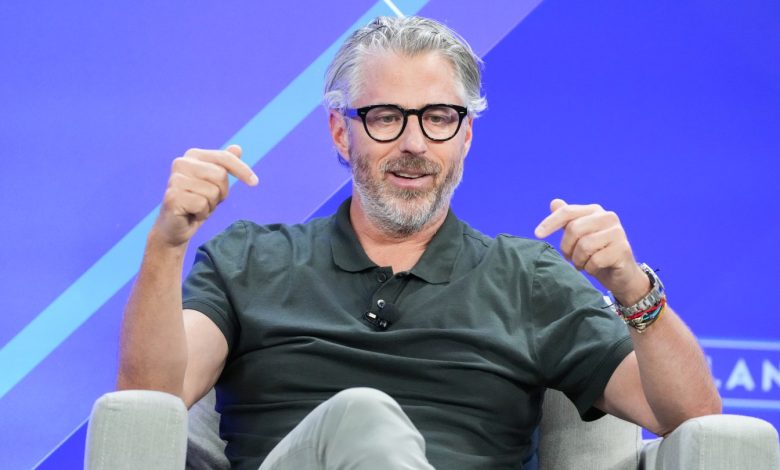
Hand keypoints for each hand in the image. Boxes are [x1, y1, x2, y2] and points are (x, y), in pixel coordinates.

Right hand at [152, 145, 257, 247]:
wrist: (176, 226)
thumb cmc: (197, 202)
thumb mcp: (215, 183)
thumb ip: (224, 165)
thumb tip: (237, 148)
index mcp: (192, 155)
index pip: (224, 158)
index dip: (242, 170)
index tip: (255, 183)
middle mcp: (181, 163)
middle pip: (220, 175)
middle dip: (221, 193)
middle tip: (207, 200)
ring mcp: (175, 180)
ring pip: (213, 192)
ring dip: (210, 205)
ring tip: (198, 206)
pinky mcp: (173, 197)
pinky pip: (202, 204)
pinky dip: (202, 213)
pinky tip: (191, 213)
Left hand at [534, 198, 648, 304]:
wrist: (620, 274)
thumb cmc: (595, 253)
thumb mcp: (579, 236)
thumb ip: (567, 220)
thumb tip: (554, 202)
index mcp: (594, 211)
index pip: (567, 212)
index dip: (550, 222)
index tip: (537, 235)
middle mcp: (608, 217)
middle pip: (574, 229)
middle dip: (567, 248)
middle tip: (570, 258)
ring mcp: (617, 232)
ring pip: (584, 246)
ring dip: (578, 260)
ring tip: (583, 263)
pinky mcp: (622, 249)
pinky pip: (595, 260)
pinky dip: (589, 268)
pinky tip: (594, 268)